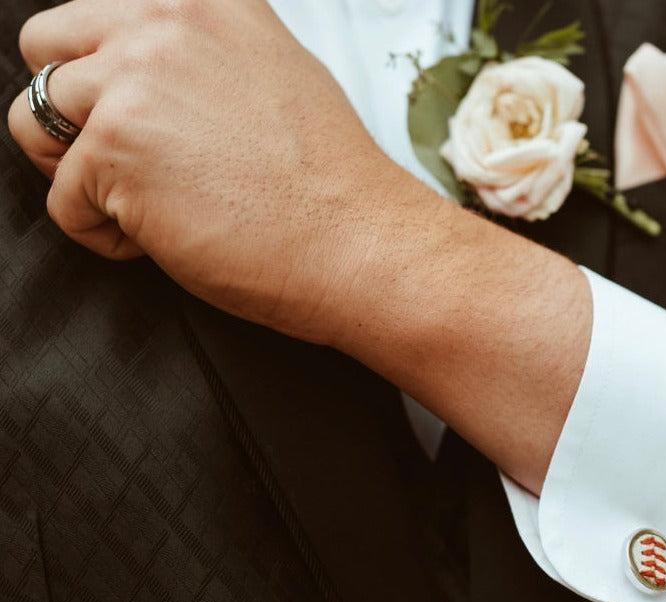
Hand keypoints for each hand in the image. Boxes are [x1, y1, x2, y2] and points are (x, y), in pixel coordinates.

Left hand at [8, 0, 404, 341]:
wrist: (358, 244)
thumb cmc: (330, 186)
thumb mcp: (277, 76)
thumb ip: (207, 58)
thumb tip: (159, 78)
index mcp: (201, 3)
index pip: (94, 16)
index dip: (101, 74)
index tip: (130, 119)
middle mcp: (160, 26)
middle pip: (45, 53)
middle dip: (71, 116)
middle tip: (121, 165)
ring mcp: (132, 85)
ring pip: (36, 126)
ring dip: (80, 176)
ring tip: (146, 208)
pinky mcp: (116, 151)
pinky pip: (62, 203)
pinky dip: (103, 234)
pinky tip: (163, 238)